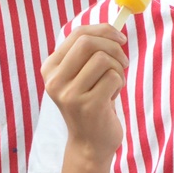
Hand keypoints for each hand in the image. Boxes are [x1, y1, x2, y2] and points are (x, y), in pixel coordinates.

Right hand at [41, 23, 128, 155]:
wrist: (89, 144)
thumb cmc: (91, 104)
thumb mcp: (82, 76)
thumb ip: (89, 53)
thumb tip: (113, 29)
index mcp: (50, 69)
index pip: (77, 34)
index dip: (103, 30)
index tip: (119, 38)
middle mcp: (55, 81)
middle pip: (88, 42)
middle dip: (113, 46)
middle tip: (123, 60)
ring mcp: (70, 94)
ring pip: (103, 59)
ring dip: (118, 69)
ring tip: (114, 84)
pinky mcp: (88, 106)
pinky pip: (114, 77)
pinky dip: (120, 84)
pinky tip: (112, 98)